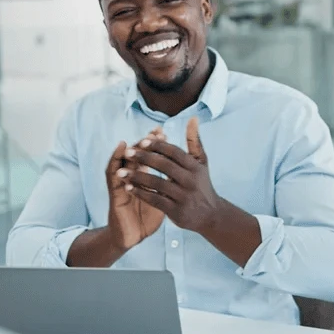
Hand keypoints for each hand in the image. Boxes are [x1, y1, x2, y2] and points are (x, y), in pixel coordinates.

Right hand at [105, 128, 165, 250]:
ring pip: (122, 162)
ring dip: (128, 150)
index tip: (164, 132)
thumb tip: (181, 172)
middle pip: (136, 155)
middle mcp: (133, 178)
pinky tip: (119, 156)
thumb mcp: (163, 199)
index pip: (149, 155)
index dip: (155, 144)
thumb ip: (169, 184)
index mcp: (144, 177)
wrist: (134, 236)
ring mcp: (122, 184)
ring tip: (133, 139)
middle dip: (144, 142)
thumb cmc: (147, 217)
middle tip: (152, 132)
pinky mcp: (114, 194)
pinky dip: (114, 163)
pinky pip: (112, 177)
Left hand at [121, 117, 221, 234]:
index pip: (174, 152)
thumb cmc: (202, 184)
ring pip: (157, 183)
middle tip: (127, 152)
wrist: (211, 215)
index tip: (142, 140)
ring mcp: (183, 197)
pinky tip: (128, 188)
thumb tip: (192, 118)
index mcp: (195, 167)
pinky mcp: (176, 211)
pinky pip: (155, 200)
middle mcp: (190, 180)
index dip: (158, 146)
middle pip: (164, 166)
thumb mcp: (201, 162)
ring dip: (137, 177)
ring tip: (121, 172)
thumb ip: (194, 141)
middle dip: (144, 158)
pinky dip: (141, 193)